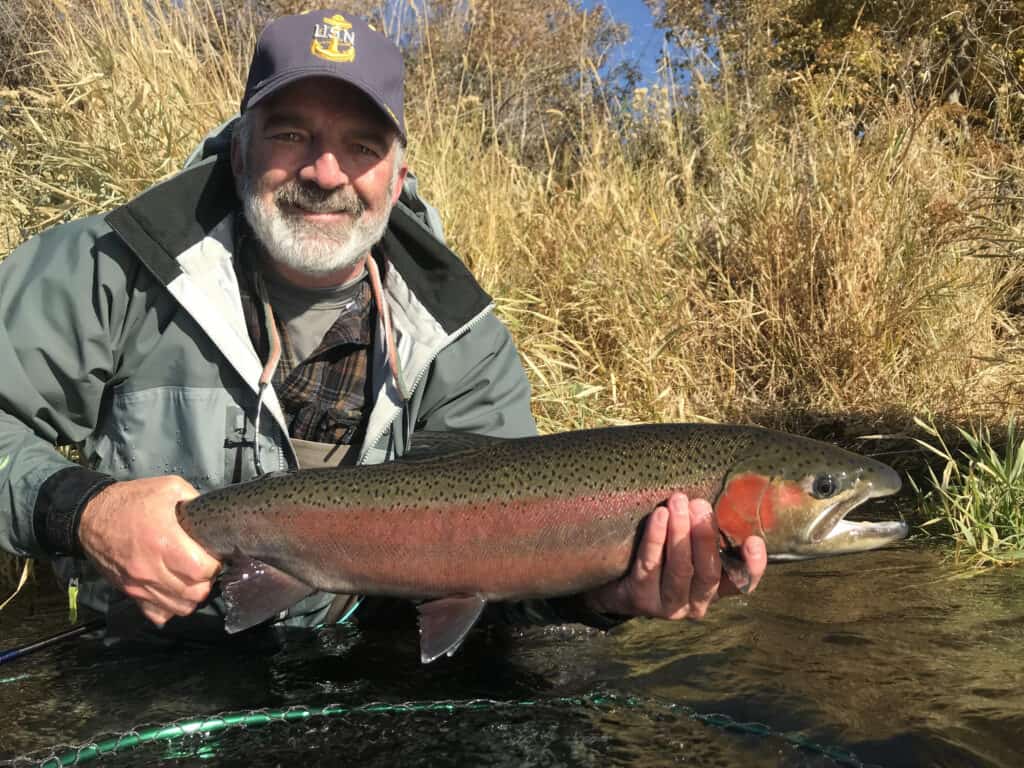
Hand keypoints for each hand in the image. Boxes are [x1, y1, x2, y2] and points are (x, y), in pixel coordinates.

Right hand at [78, 476, 220, 626]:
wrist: (90, 516)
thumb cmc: (130, 501)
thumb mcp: (168, 488)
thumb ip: (194, 500)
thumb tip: (210, 515)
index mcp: (164, 541)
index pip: (201, 570)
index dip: (214, 565)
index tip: (213, 556)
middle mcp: (151, 568)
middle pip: (194, 594)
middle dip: (206, 582)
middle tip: (204, 569)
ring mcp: (139, 584)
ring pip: (179, 608)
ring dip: (191, 597)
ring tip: (191, 580)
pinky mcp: (129, 592)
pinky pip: (156, 614)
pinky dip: (170, 607)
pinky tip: (173, 592)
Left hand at [582, 492, 766, 619]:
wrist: (611, 583)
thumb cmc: (658, 557)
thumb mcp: (685, 550)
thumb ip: (702, 534)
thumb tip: (712, 497)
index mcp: (712, 591)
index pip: (741, 584)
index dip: (752, 566)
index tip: (754, 540)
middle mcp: (695, 604)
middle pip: (708, 573)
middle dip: (705, 536)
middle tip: (700, 505)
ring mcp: (667, 606)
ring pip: (680, 570)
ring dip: (680, 534)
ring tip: (679, 502)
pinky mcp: (640, 599)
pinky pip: (650, 565)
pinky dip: (656, 538)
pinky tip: (659, 516)